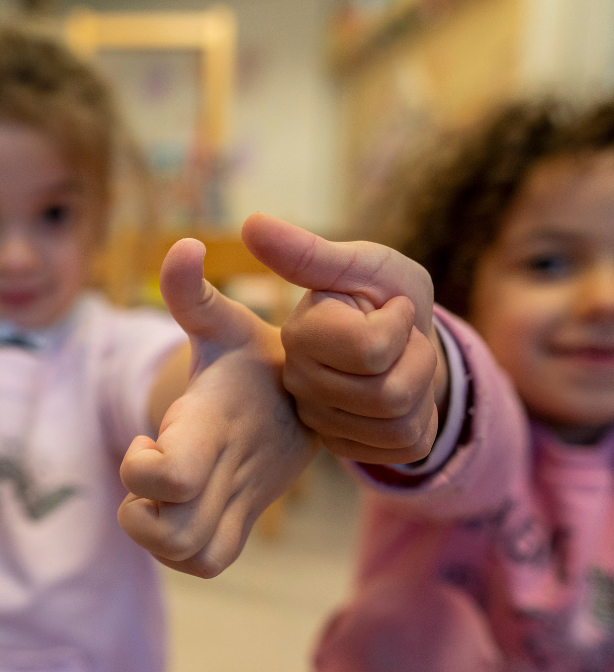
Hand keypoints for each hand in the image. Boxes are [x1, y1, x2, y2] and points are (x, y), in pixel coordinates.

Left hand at [119, 238, 317, 577]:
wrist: (311, 401)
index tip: (146, 441)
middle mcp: (228, 475)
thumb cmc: (253, 359)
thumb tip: (181, 245)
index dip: (142, 472)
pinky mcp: (239, 524)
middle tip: (145, 472)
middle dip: (140, 513)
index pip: (170, 478)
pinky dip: (177, 552)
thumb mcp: (223, 321)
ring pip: (190, 557)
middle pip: (173, 535)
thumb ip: (190, 291)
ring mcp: (236, 505)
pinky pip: (208, 563)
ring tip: (155, 494)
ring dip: (155, 536)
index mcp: (216, 430)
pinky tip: (170, 510)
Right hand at [242, 213, 444, 463]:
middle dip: (418, 360)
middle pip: (389, 394)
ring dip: (422, 390)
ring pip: (400, 423)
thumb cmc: (384, 294)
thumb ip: (309, 253)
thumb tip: (250, 222)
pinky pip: (406, 447)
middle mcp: (297, 382)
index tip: (392, 308)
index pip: (373, 351)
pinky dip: (421, 420)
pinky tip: (402, 399)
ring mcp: (319, 421)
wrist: (405, 339)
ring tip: (402, 365)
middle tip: (402, 339)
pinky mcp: (345, 448)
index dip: (401, 326)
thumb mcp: (364, 265)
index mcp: (299, 334)